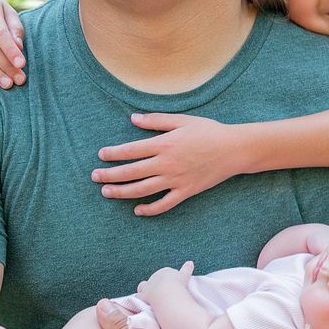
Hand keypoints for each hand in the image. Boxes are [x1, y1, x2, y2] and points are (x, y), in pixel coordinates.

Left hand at [91, 113, 237, 215]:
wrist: (234, 149)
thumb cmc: (208, 131)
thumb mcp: (182, 120)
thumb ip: (156, 120)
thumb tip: (133, 118)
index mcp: (164, 144)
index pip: (131, 150)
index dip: (113, 153)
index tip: (101, 155)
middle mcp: (167, 164)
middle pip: (131, 173)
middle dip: (110, 175)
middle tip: (95, 176)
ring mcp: (176, 180)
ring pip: (142, 190)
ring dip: (122, 192)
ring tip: (107, 192)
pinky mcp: (186, 191)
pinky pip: (164, 204)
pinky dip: (150, 209)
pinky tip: (137, 210)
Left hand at [137, 261, 193, 307]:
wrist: (169, 294)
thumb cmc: (179, 285)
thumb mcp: (185, 276)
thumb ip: (187, 269)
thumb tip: (190, 262)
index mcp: (165, 271)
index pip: (165, 273)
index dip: (167, 280)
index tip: (171, 287)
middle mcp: (155, 276)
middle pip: (154, 279)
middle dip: (156, 285)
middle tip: (162, 294)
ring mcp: (148, 286)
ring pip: (143, 286)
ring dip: (144, 290)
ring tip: (149, 298)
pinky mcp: (144, 295)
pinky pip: (139, 296)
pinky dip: (140, 299)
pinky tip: (142, 304)